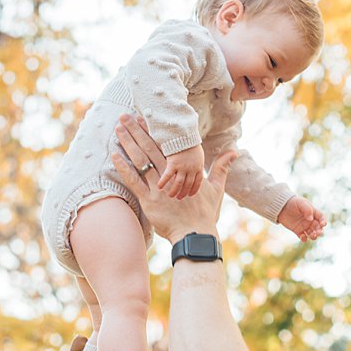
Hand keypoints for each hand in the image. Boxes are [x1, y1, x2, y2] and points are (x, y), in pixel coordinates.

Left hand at [113, 113, 234, 241]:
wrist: (196, 234)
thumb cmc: (206, 213)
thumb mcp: (217, 188)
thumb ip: (222, 167)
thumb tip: (235, 152)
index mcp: (184, 170)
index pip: (167, 146)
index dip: (155, 131)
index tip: (145, 117)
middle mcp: (170, 175)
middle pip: (151, 148)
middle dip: (137, 131)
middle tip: (124, 116)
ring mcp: (158, 188)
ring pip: (141, 161)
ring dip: (129, 143)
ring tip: (118, 129)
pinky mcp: (149, 201)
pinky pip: (134, 181)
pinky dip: (124, 168)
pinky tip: (115, 155)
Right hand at [158, 144, 205, 198]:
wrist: (184, 134)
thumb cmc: (189, 141)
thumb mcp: (198, 153)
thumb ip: (196, 162)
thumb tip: (196, 166)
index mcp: (199, 166)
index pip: (198, 181)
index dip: (194, 189)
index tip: (190, 195)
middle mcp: (192, 168)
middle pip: (189, 184)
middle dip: (184, 192)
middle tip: (179, 198)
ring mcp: (183, 167)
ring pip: (179, 183)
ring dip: (175, 190)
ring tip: (171, 196)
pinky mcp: (173, 164)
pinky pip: (168, 176)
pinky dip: (163, 182)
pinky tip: (159, 187)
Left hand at [278, 196, 325, 241]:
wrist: (281, 206)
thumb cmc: (293, 202)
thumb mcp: (301, 203)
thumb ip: (307, 210)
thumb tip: (311, 219)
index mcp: (313, 212)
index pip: (321, 218)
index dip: (323, 221)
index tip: (322, 224)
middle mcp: (310, 220)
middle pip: (318, 227)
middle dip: (320, 231)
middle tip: (319, 233)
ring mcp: (304, 226)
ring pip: (312, 233)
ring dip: (314, 236)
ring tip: (312, 236)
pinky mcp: (298, 231)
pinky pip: (303, 237)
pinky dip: (304, 239)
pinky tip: (302, 237)